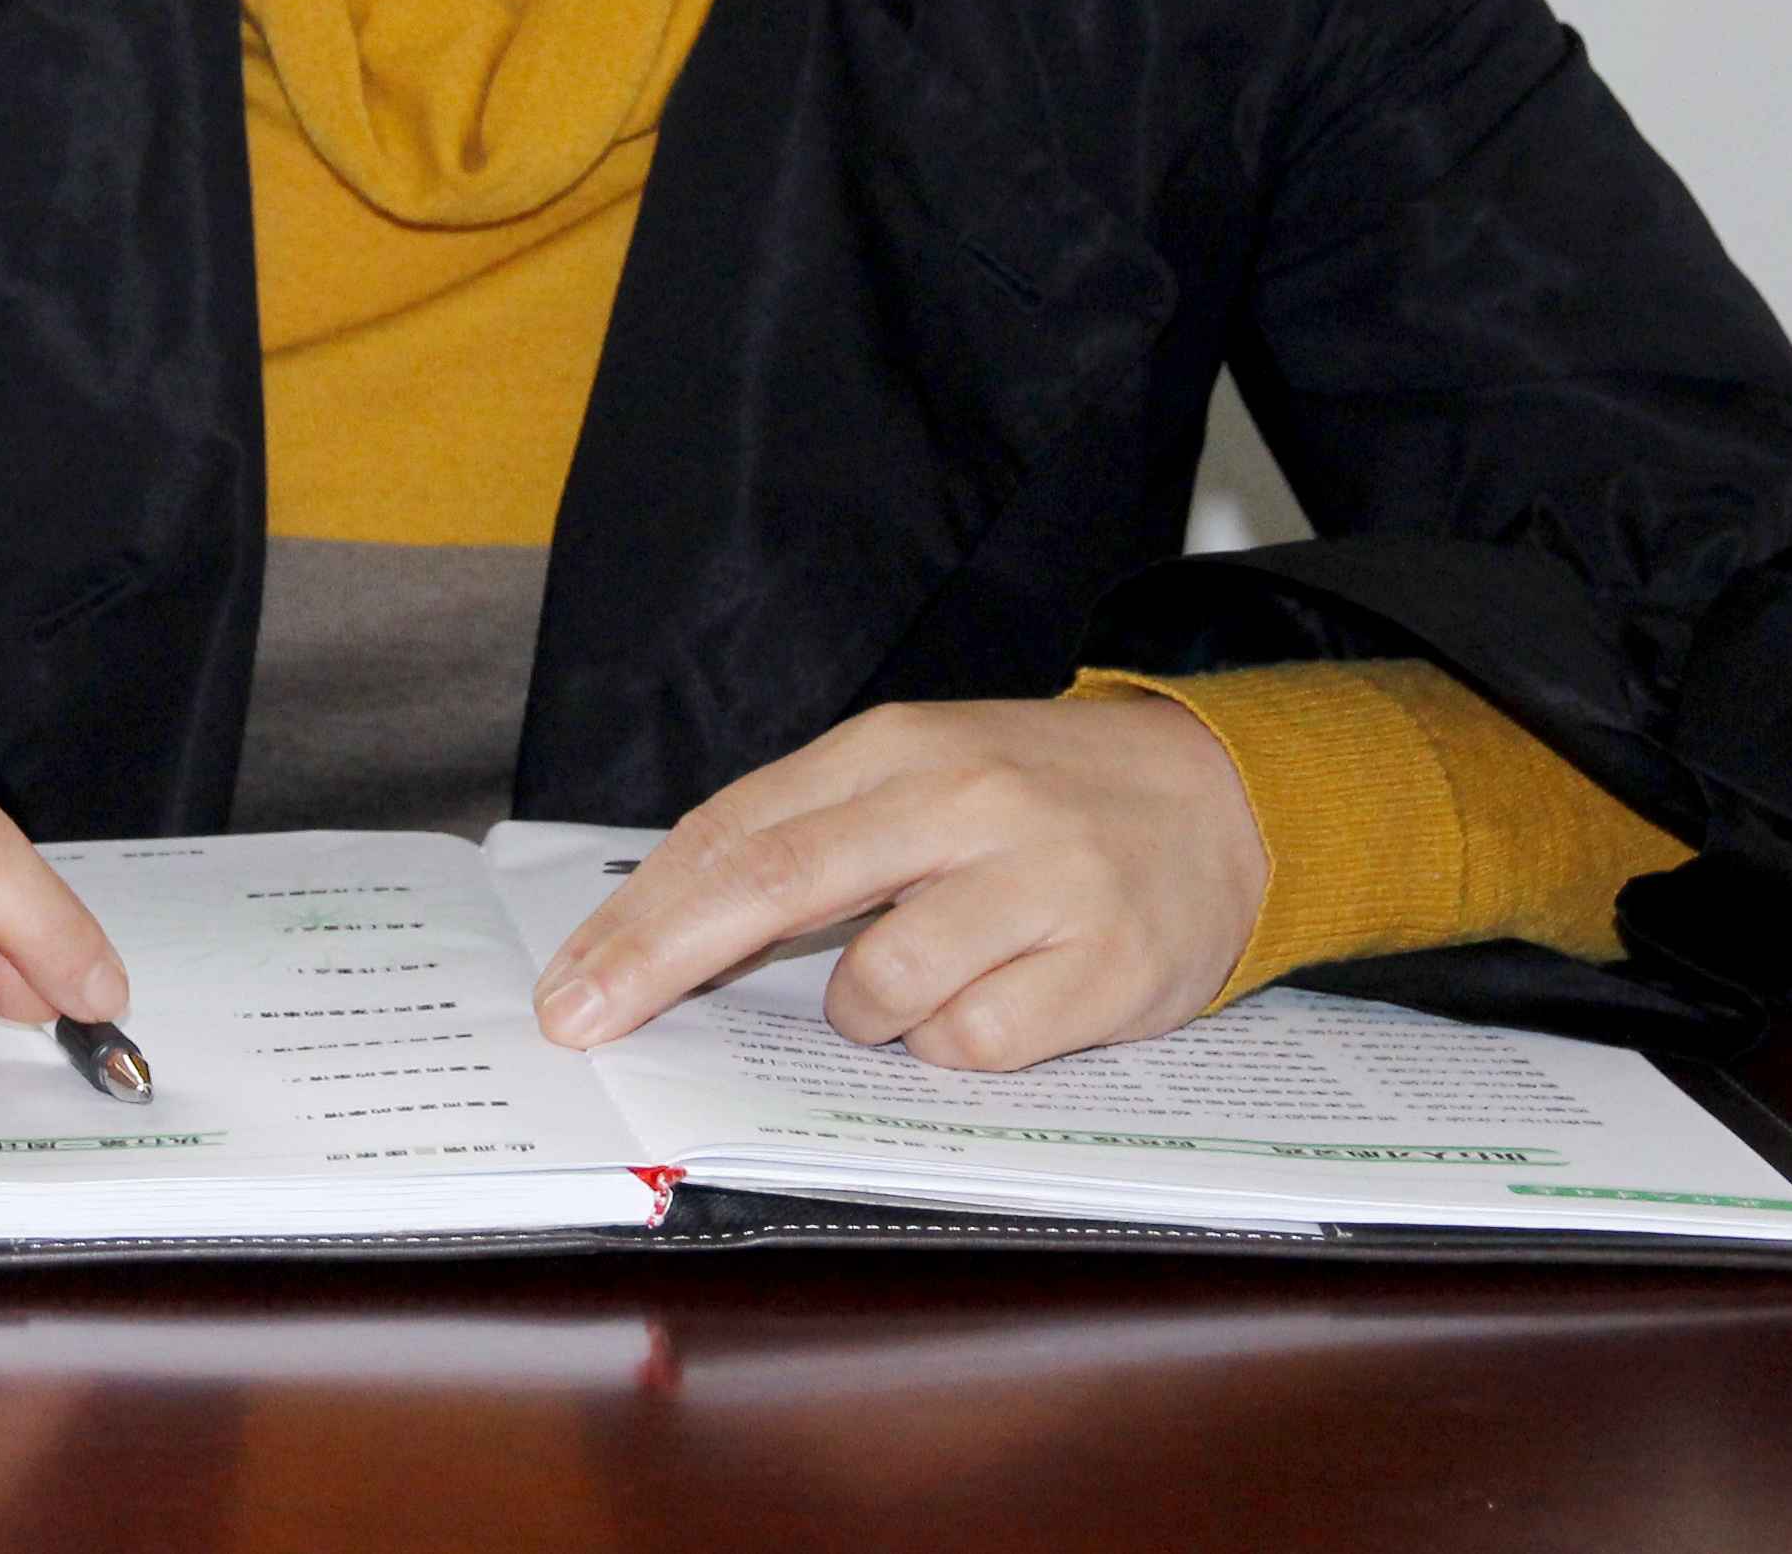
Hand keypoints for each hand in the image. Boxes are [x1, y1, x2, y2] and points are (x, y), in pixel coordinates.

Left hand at [531, 694, 1270, 1069]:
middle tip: (586, 1020)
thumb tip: (663, 926)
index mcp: (897, 747)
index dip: (639, 916)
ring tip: (929, 977)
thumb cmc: (1037, 800)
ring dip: (870, 1016)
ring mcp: (1038, 880)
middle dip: (659, 961)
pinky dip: (959, 1044)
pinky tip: (1003, 996)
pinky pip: (975, 1045)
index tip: (570, 984)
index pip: (736, 833)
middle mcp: (961, 800)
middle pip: (773, 887)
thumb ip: (806, 835)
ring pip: (880, 991)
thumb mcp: (919, 776)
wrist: (1221, 798)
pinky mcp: (1105, 963)